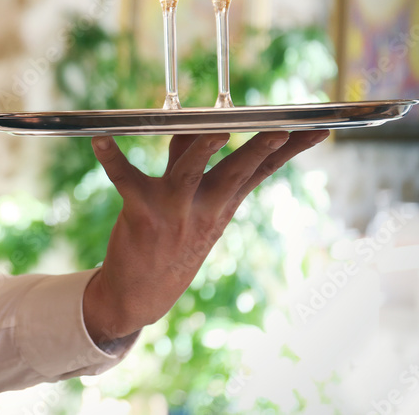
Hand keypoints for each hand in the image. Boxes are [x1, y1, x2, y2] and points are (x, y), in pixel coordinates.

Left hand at [82, 130, 328, 343]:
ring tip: (214, 132)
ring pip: (190, 171)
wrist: (141, 294)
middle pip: (237, 170)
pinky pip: (126, 179)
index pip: (264, 171)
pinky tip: (100, 140)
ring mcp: (175, 211)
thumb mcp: (194, 204)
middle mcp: (206, 207)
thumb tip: (199, 126)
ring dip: (200, 149)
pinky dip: (112, 158)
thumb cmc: (171, 239)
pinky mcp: (142, 213)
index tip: (319, 128)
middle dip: (259, 149)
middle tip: (279, 130)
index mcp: (224, 203)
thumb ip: (191, 160)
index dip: (292, 150)